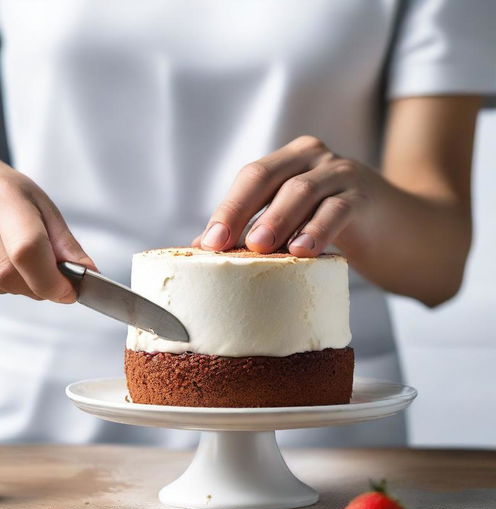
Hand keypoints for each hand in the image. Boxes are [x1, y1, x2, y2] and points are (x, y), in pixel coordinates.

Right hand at [0, 157, 94, 301]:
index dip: (51, 278)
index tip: (70, 290)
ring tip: (37, 270)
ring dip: (26, 288)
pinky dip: (11, 285)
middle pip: (7, 273)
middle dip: (40, 287)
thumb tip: (88, 275)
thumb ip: (66, 244)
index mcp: (4, 196)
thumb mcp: (46, 207)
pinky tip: (17, 267)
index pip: (26, 248)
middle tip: (59, 283)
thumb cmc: (14, 193)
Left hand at [197, 135, 379, 256]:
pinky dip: (317, 230)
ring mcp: (341, 173)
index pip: (250, 179)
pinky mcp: (365, 197)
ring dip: (275, 220)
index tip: (207, 244)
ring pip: (300, 190)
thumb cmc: (336, 229)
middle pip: (266, 176)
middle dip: (239, 211)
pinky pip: (337, 210)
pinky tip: (302, 251)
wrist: (404, 231)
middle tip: (221, 245)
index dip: (226, 209)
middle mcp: (312, 158)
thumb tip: (202, 249)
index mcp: (289, 162)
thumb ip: (256, 230)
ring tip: (258, 249)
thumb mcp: (294, 226)